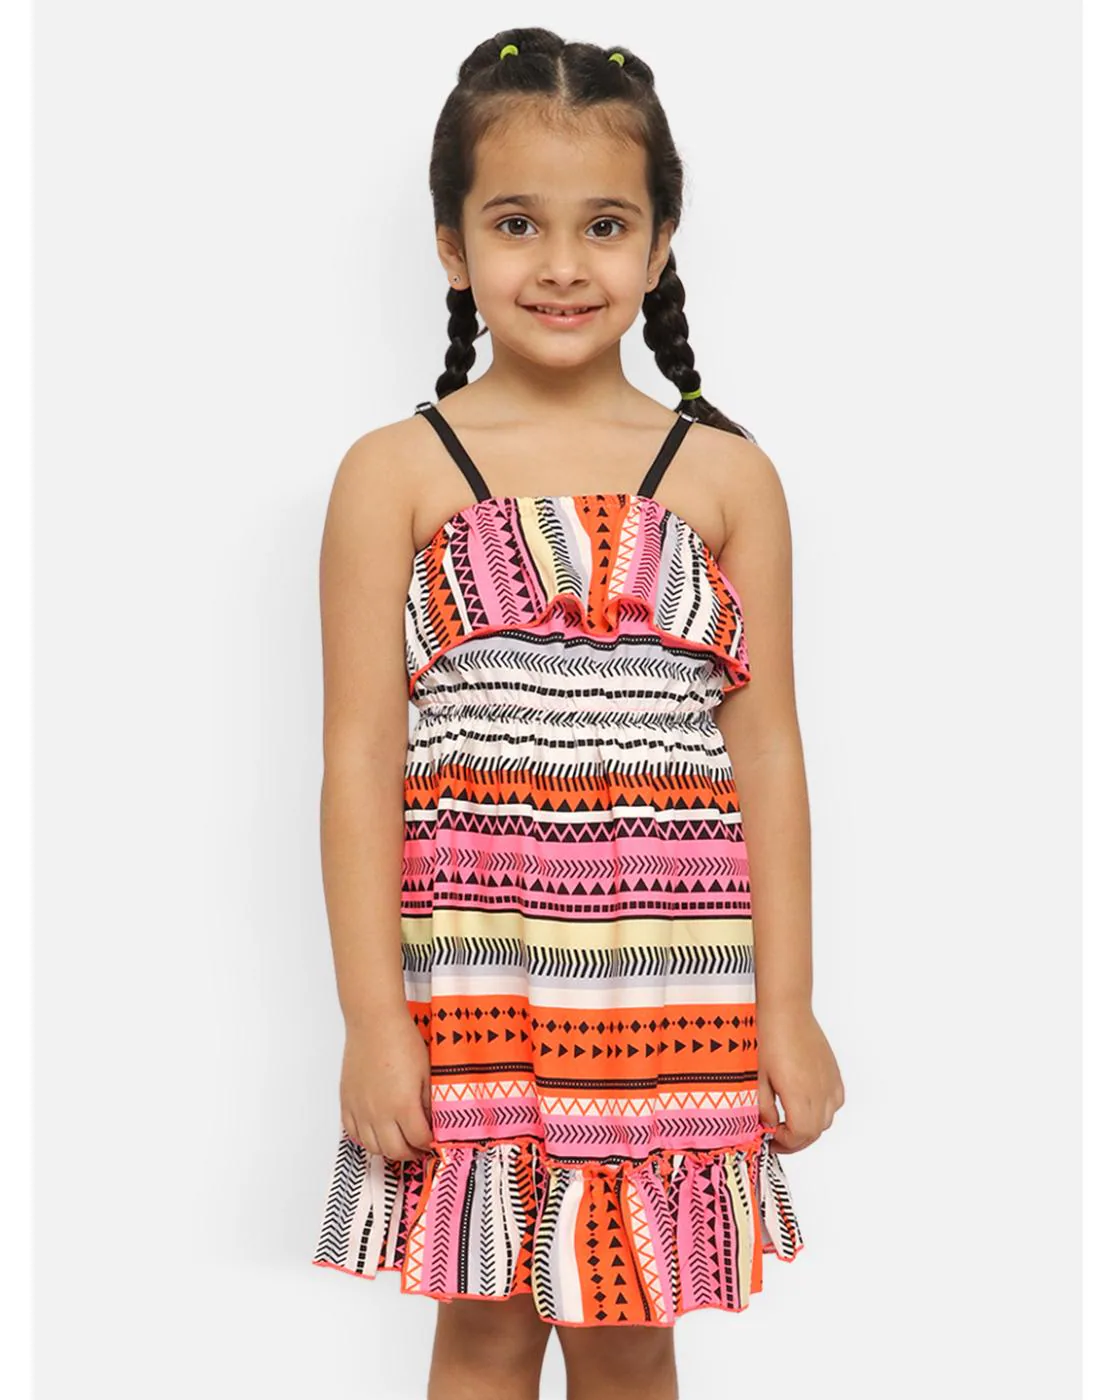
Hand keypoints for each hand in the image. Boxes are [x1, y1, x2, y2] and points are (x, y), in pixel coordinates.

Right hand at [339, 1003, 434, 1162]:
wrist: (374, 1023)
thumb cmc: (402, 1041)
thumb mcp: (428, 1072)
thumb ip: (429, 1102)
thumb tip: (433, 1121)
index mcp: (403, 1106)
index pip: (418, 1140)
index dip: (429, 1144)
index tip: (433, 1142)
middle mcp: (379, 1113)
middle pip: (395, 1151)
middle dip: (411, 1154)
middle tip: (419, 1149)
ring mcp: (361, 1110)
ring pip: (373, 1147)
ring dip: (388, 1151)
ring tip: (399, 1144)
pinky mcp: (347, 1102)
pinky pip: (353, 1133)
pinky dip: (365, 1139)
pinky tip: (376, 1134)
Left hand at [756, 1002, 843, 1153]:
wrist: (787, 1011)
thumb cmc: (769, 1038)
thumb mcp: (758, 1076)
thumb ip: (764, 1106)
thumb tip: (769, 1124)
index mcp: (799, 1094)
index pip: (801, 1135)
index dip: (786, 1143)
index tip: (772, 1139)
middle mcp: (819, 1092)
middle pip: (815, 1132)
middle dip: (796, 1140)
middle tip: (779, 1136)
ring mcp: (830, 1083)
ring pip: (827, 1120)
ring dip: (810, 1127)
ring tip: (791, 1121)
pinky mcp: (835, 1073)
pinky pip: (836, 1102)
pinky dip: (823, 1111)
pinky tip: (807, 1104)